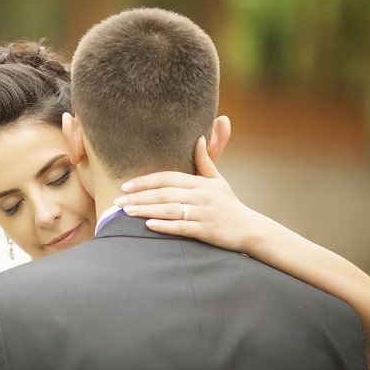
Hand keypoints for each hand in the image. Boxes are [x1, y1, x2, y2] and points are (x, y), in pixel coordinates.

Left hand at [114, 136, 257, 250]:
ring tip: (126, 212)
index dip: (146, 180)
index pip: (168, 178)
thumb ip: (205, 161)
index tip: (127, 185)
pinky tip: (148, 225)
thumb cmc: (229, 205)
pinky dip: (165, 226)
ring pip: (170, 209)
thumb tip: (198, 138)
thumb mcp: (218, 181)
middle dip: (139, 196)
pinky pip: (182, 227)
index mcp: (202, 182)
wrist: (250, 229)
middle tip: (118, 200)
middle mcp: (202, 196)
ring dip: (145, 210)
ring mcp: (204, 213)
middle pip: (164, 193)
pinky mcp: (207, 231)